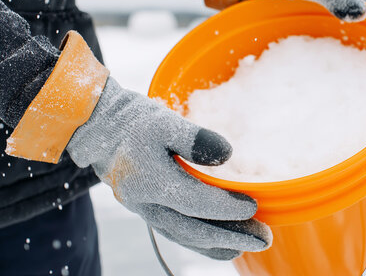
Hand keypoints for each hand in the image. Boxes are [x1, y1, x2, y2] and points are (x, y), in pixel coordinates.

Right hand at [66, 78, 270, 259]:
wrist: (102, 131)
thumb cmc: (136, 122)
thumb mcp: (164, 120)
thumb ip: (195, 138)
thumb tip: (227, 155)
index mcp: (147, 180)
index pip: (193, 201)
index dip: (225, 207)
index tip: (253, 206)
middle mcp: (144, 203)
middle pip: (192, 229)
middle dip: (231, 235)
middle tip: (263, 238)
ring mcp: (145, 211)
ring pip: (186, 236)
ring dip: (220, 243)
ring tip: (251, 243)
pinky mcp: (150, 212)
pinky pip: (178, 235)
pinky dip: (203, 243)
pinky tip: (226, 246)